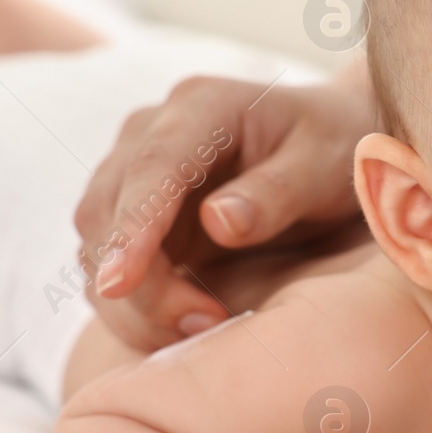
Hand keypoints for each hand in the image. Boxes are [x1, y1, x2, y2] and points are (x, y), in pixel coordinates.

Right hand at [75, 71, 373, 350]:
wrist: (332, 143)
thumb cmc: (335, 146)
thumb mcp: (326, 164)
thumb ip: (277, 191)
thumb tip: (218, 222)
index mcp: (202, 106)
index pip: (150, 168)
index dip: (129, 228)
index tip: (119, 283)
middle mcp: (153, 132)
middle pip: (106, 212)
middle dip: (140, 283)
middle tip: (206, 323)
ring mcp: (136, 172)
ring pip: (96, 245)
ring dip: (135, 302)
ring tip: (206, 326)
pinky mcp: (136, 214)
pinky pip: (111, 265)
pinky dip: (137, 305)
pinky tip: (186, 323)